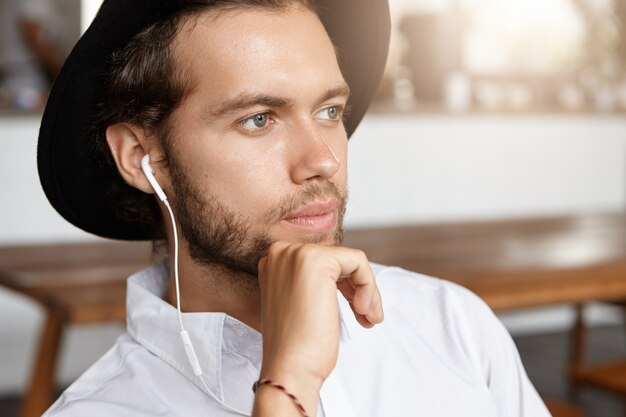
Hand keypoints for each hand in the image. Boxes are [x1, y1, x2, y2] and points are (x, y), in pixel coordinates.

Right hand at [253, 241, 383, 415]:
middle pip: (338, 260)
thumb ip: (311, 284)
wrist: (289, 368)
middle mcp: (281, 252)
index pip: (323, 262)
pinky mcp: (317, 261)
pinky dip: (368, 286)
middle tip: (367, 316)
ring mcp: (297, 254)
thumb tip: (344, 276)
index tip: (355, 310)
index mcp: (274, 262)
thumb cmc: (296, 346)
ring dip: (366, 290)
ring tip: (368, 318)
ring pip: (351, 261)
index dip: (344, 286)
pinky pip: (358, 262)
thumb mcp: (300, 304)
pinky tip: (361, 312)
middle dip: (358, 288)